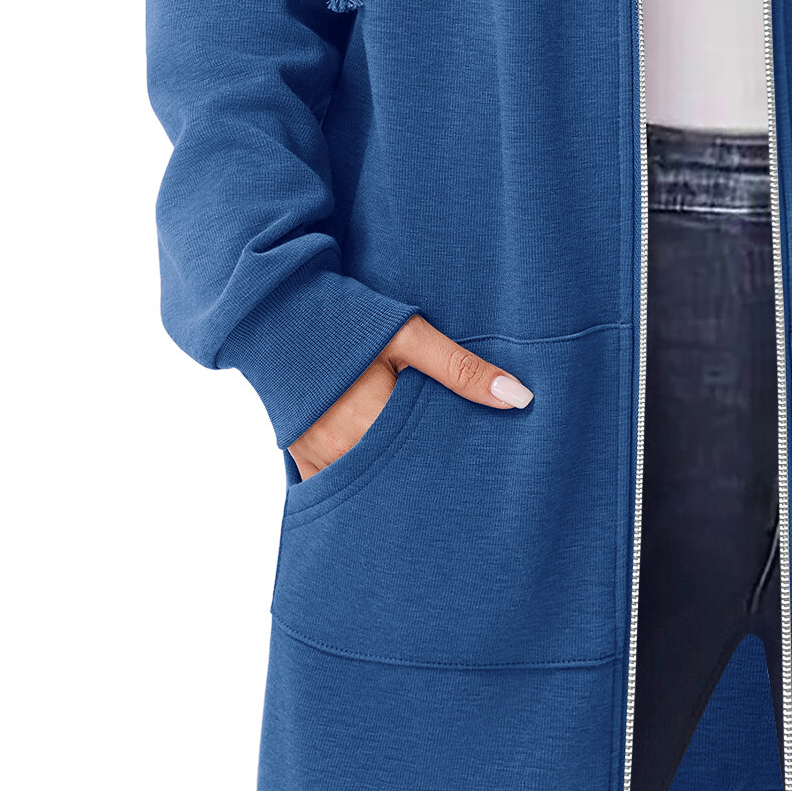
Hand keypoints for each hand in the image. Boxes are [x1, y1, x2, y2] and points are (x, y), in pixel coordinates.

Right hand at [288, 315, 533, 478]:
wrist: (273, 306)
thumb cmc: (344, 316)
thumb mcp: (408, 334)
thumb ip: (461, 369)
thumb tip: (519, 399)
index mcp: (371, 424)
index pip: (428, 462)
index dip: (452, 463)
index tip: (473, 466)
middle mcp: (341, 450)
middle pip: (398, 478)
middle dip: (423, 475)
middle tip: (453, 475)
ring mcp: (316, 457)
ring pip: (368, 484)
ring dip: (391, 477)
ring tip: (416, 468)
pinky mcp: (299, 456)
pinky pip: (335, 484)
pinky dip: (360, 478)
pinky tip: (381, 469)